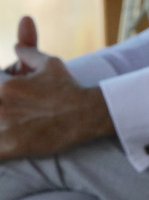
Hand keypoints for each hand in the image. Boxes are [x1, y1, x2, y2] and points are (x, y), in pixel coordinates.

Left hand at [0, 18, 113, 159]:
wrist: (87, 113)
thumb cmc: (69, 89)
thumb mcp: (50, 65)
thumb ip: (29, 53)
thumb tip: (16, 47)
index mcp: (4, 86)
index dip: (1, 102)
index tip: (6, 106)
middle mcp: (1, 104)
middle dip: (2, 116)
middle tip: (16, 119)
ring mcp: (4, 126)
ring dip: (1, 131)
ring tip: (11, 132)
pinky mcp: (11, 146)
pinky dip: (1, 153)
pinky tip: (8, 147)